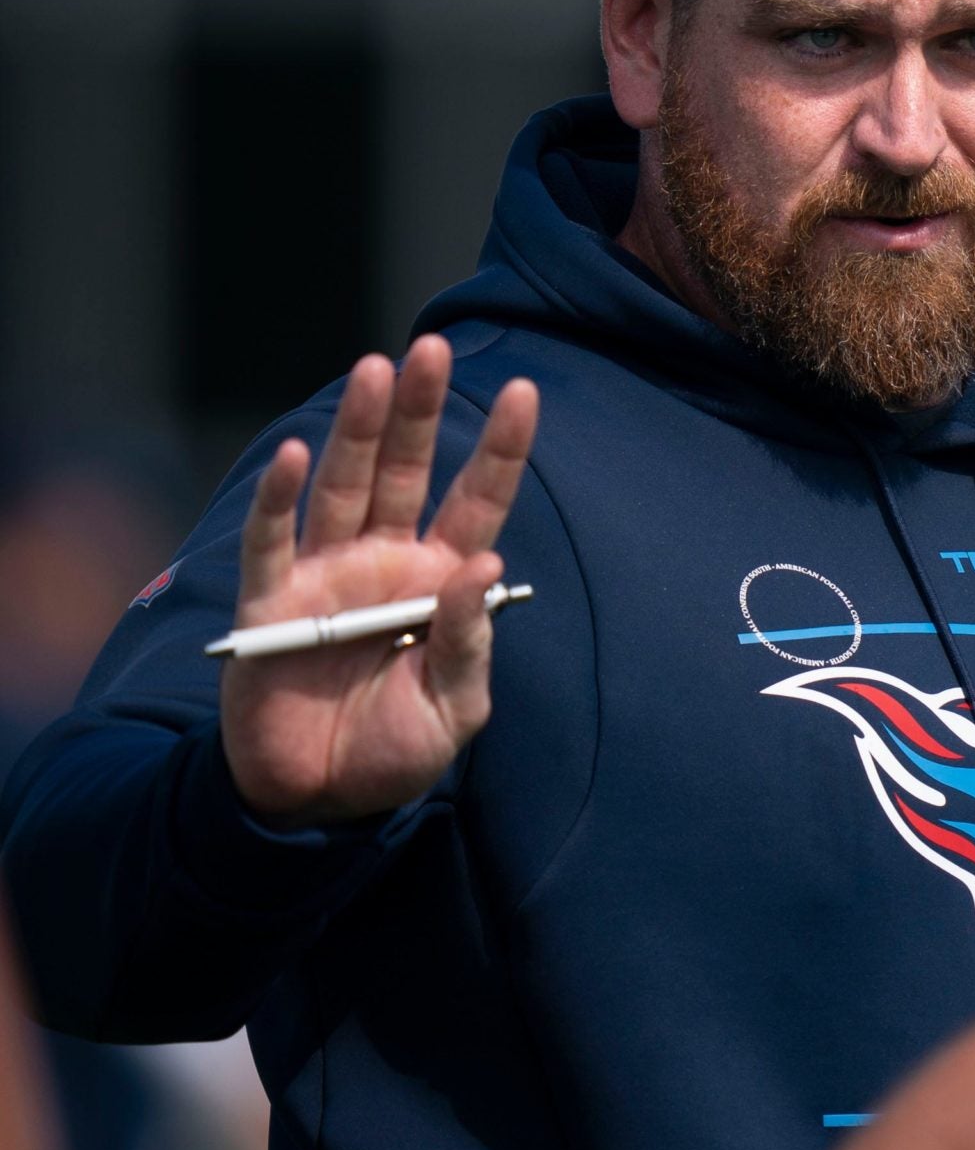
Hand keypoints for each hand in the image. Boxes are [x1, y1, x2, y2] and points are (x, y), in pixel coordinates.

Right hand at [219, 334, 538, 824]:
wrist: (319, 802)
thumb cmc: (396, 750)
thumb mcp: (455, 706)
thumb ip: (468, 639)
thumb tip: (485, 567)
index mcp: (441, 577)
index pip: (478, 499)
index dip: (501, 448)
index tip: (528, 391)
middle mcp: (384, 560)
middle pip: (405, 470)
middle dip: (418, 410)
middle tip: (431, 347)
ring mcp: (326, 576)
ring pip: (343, 485)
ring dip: (357, 429)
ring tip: (375, 370)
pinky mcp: (271, 604)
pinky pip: (272, 542)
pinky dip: (278, 499)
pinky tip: (294, 454)